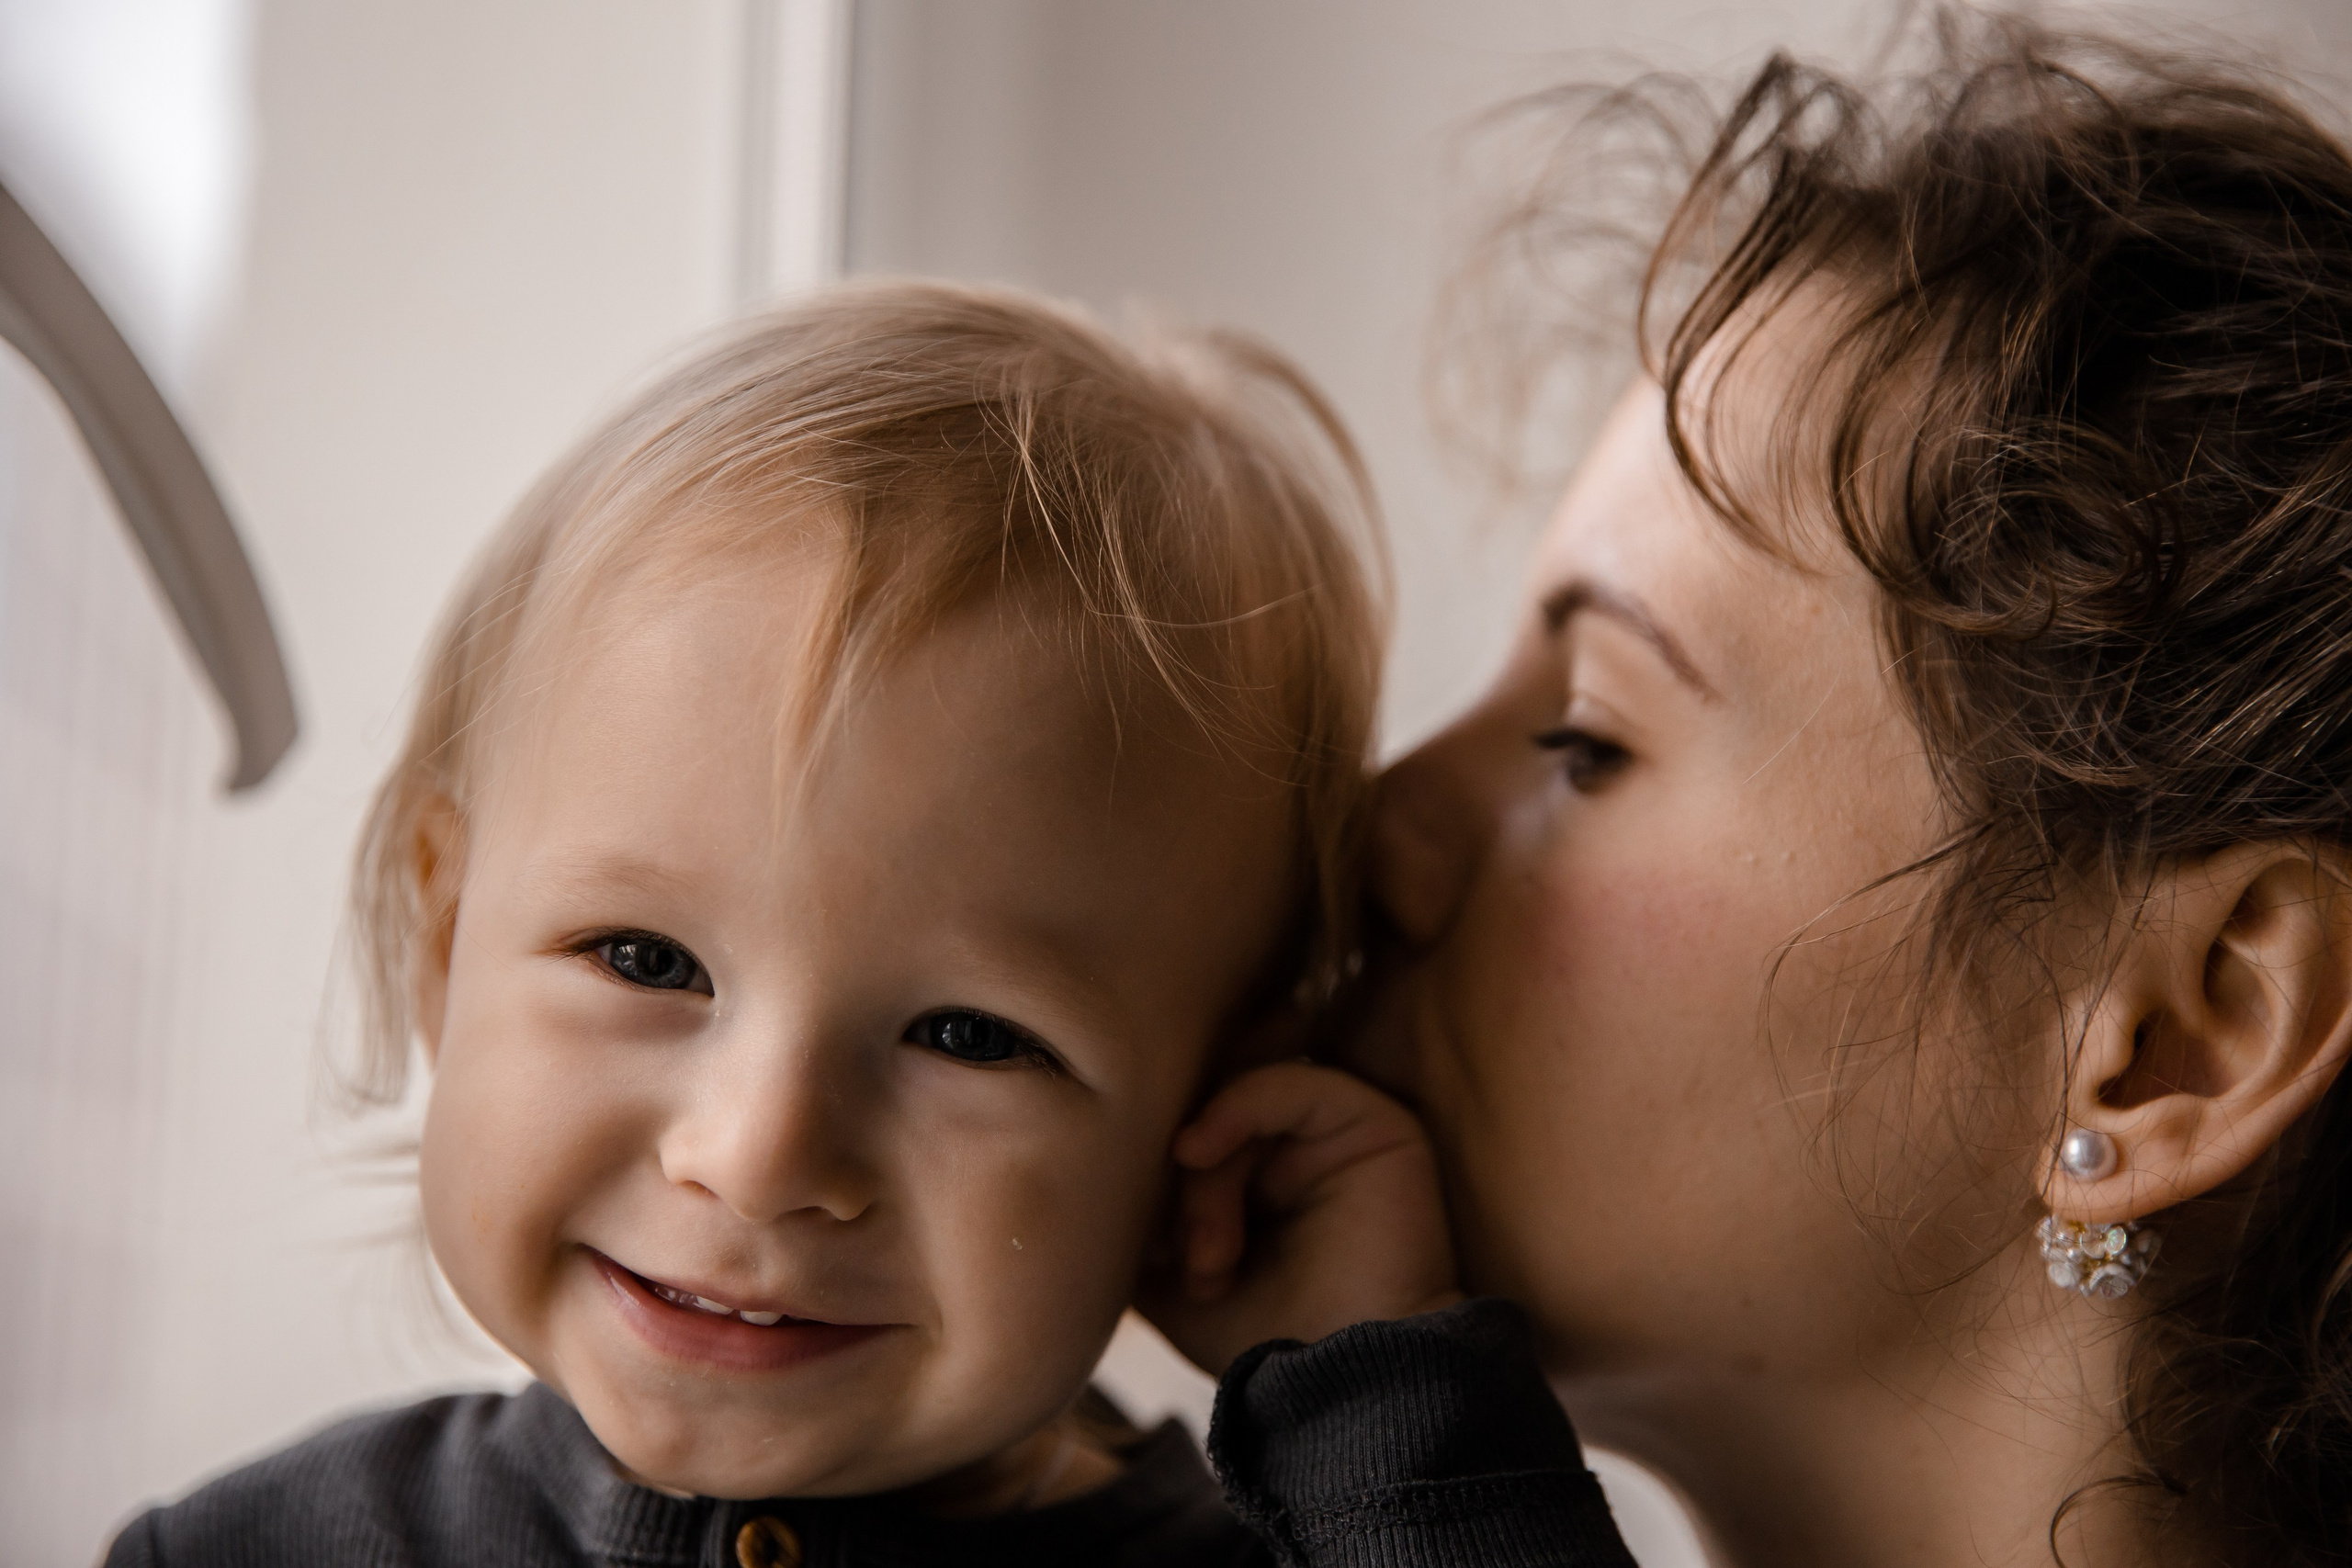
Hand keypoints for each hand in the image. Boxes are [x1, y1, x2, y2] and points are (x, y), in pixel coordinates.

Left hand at [1139, 1061, 1460, 1375]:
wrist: (1344, 1392)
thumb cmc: (1263, 1344)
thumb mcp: (1171, 1282)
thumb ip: (1138, 1225)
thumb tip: (1085, 1181)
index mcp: (1261, 1185)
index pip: (1190, 1135)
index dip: (1149, 1175)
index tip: (1138, 1254)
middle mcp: (1301, 1152)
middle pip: (1210, 1119)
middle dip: (1172, 1186)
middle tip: (1168, 1260)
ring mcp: (1338, 1137)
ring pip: (1241, 1104)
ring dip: (1204, 1179)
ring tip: (1208, 1261)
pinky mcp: (1377, 1125)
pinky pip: (1292, 1081)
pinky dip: (1233, 1109)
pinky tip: (1194, 1154)